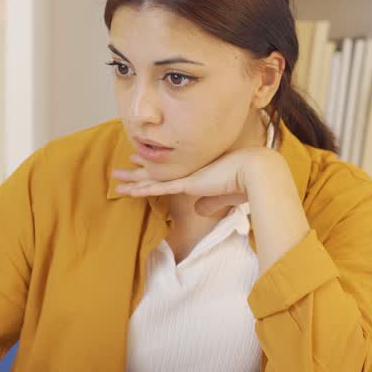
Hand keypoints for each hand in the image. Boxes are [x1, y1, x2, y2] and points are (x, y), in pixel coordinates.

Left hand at [112, 147, 272, 216]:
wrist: (256, 172)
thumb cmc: (247, 184)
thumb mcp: (225, 197)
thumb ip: (211, 202)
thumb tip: (198, 210)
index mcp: (198, 173)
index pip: (171, 171)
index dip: (156, 167)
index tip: (142, 161)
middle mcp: (189, 172)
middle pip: (157, 172)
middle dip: (138, 171)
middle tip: (122, 167)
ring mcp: (186, 177)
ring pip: (153, 179)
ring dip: (133, 180)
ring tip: (115, 177)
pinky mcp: (187, 184)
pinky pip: (159, 189)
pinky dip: (143, 190)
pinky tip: (128, 191)